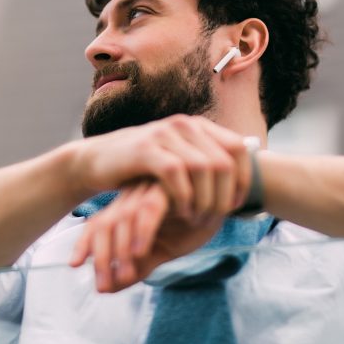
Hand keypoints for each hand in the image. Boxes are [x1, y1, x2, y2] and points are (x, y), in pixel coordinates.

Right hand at [68, 115, 251, 220]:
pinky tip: (180, 211)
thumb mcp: (179, 161)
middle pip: (224, 162)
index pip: (239, 149)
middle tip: (214, 218)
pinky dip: (183, 196)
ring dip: (205, 199)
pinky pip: (176, 173)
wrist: (98, 161)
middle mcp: (185, 125)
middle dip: (224, 196)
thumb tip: (244, 180)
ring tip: (197, 218)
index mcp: (198, 126)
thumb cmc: (143, 169)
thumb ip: (207, 165)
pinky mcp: (146, 148)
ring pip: (203, 168)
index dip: (242, 180)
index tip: (234, 206)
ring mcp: (165, 134)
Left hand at [68, 181, 224, 292]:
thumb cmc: (191, 222)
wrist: (224, 197)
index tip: (75, 266)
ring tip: (125, 275)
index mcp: (128, 210)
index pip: (98, 225)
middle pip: (106, 223)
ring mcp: (150, 191)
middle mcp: (134, 198)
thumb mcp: (162, 250)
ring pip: (125, 217)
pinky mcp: (170, 186)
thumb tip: (107, 289)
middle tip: (104, 285)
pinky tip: (143, 249)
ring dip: (122, 249)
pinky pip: (151, 206)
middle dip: (102, 256)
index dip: (85, 244)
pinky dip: (144, 229)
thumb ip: (138, 266)